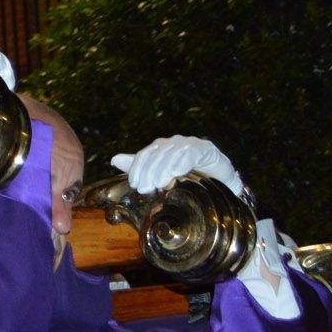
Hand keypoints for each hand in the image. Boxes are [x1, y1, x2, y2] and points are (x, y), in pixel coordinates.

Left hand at [110, 135, 246, 198]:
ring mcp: (189, 144)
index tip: (134, 185)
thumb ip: (140, 166)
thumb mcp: (161, 172)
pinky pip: (191, 154)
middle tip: (145, 189)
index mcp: (160, 147)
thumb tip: (113, 159)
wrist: (218, 178)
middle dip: (149, 172)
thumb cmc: (187, 175)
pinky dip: (183, 162)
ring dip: (164, 169)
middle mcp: (172, 143)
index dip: (138, 169)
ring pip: (172, 154)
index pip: (144, 155)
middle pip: (156, 155)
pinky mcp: (204, 148)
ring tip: (160, 184)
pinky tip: (178, 173)